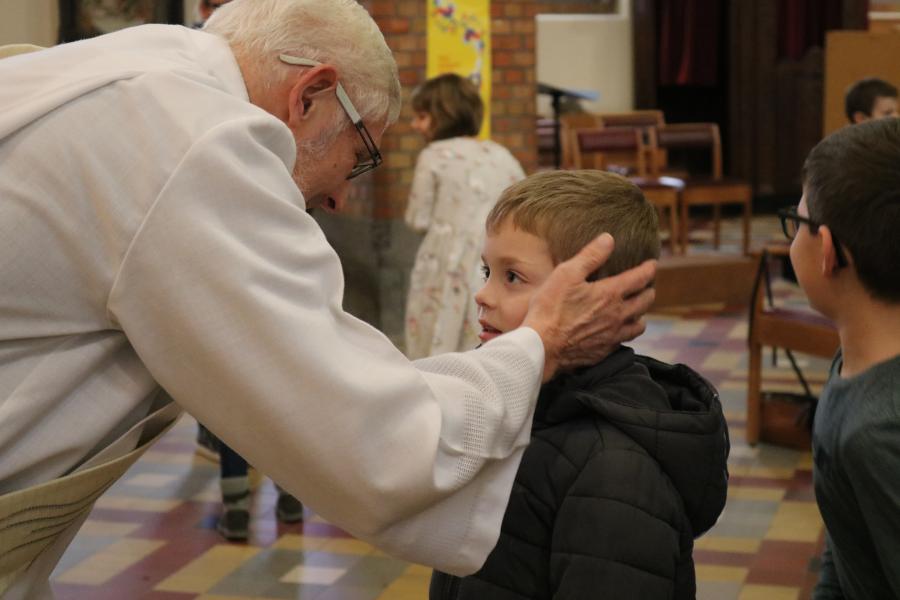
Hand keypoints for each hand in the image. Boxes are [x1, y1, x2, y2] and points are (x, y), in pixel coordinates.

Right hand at [522, 234, 656, 380]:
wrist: (542, 346)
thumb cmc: (550, 308)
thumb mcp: (567, 273)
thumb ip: (590, 256)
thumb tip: (609, 239)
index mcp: (610, 294)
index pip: (640, 278)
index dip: (649, 269)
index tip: (652, 264)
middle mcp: (618, 315)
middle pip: (645, 302)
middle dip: (649, 291)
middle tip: (646, 286)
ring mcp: (613, 336)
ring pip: (639, 325)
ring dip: (641, 315)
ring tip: (636, 310)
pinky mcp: (604, 351)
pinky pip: (624, 341)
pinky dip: (625, 333)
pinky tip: (617, 331)